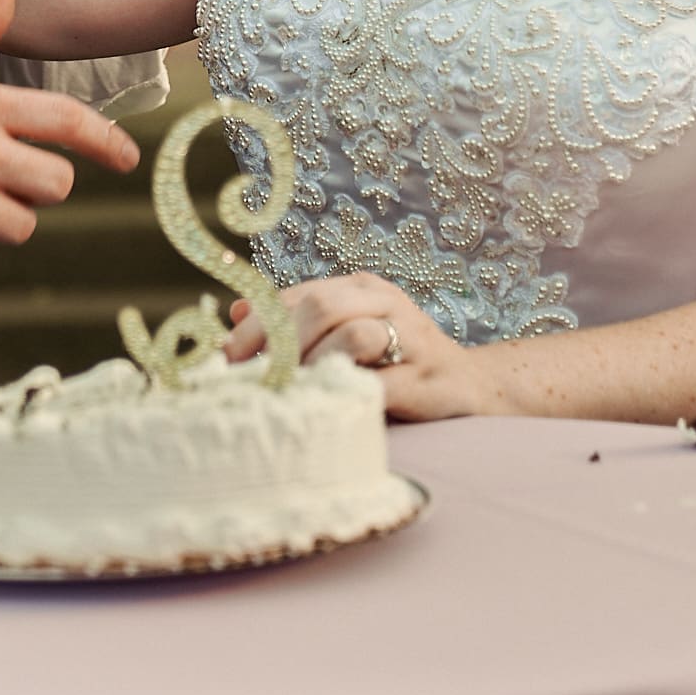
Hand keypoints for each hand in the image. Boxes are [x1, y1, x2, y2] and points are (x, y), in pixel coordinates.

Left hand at [218, 271, 501, 421]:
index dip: (258, 324)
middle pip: (320, 306)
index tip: (225, 357)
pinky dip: (346, 392)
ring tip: (289, 390)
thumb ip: (297, 320)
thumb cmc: (396, 361)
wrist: (469, 387)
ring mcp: (409, 336)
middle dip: (277, 343)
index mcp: (360, 288)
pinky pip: (379, 381)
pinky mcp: (424, 376)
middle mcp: (384, 302)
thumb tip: (236, 310)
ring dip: (311, 364)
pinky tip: (326, 406)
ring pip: (350, 333)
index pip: (298, 294)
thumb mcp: (346, 330)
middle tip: (251, 376)